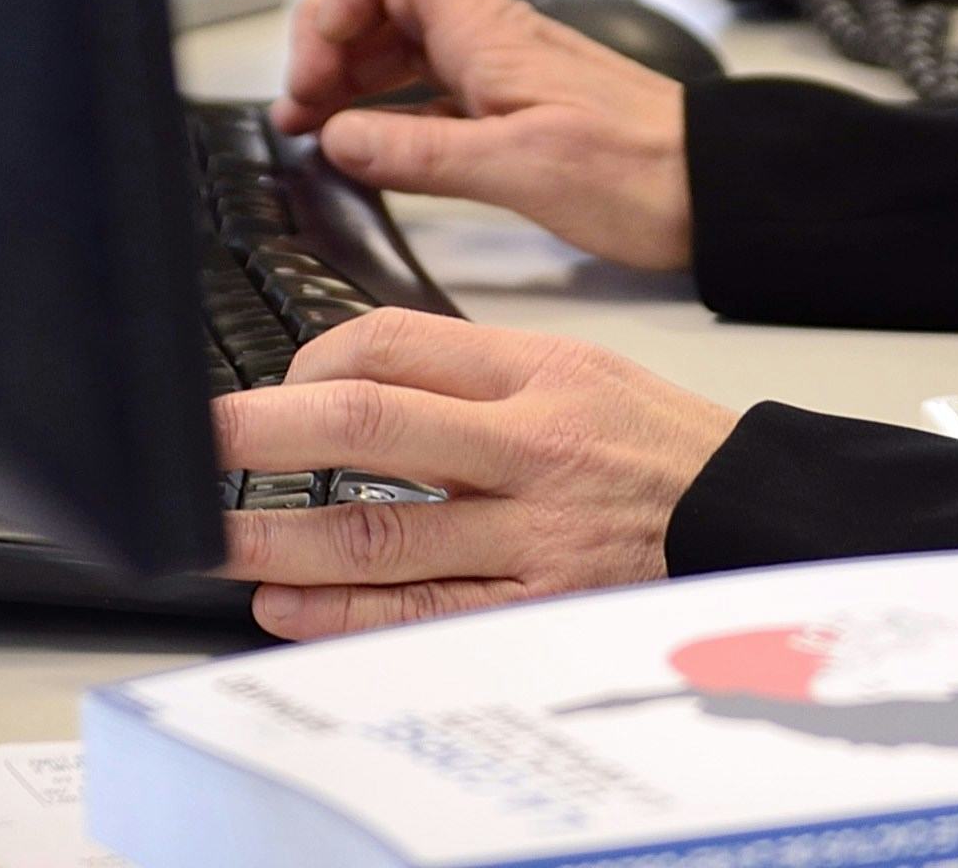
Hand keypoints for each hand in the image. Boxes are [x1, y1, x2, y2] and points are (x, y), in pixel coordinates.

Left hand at [215, 307, 741, 636]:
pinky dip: (346, 614)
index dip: (309, 363)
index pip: (393, 343)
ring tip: (219, 542)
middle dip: (263, 434)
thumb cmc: (662, 447)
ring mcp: (534, 534)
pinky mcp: (541, 607)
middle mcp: (529, 447)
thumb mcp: (580, 369)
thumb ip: (474, 375)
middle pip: (369, 423)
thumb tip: (352, 386)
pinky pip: (426, 614)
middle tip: (198, 445)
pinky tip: (289, 608)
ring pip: (382, 534)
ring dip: (283, 542)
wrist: (759, 521)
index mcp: (536, 371)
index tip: (271, 390)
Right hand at [272, 0, 691, 270]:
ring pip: (399, 41)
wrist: (719, 190)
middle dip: (329, 36)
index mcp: (489, 31)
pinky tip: (367, 144)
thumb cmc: (644, 171)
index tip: (328, 47)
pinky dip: (386, 108)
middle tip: (306, 105)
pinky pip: (428, 89)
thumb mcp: (523, 170)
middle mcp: (488, 37)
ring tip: (314, 125)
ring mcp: (497, 72)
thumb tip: (339, 137)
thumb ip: (422, 153)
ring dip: (348, 73)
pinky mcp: (508, 109)